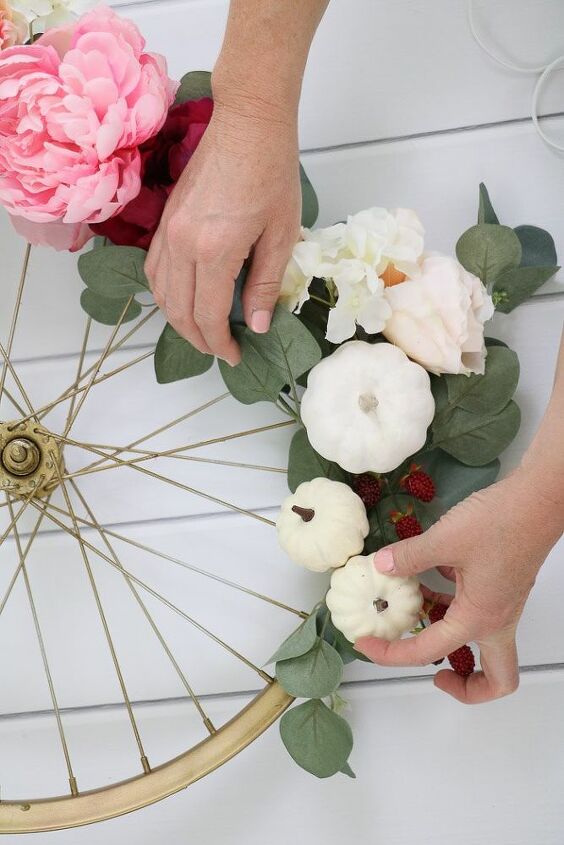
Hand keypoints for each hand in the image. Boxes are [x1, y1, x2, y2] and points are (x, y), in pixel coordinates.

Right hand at [145, 101, 300, 365]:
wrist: (248, 124)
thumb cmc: (273, 174)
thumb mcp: (281, 235)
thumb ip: (264, 284)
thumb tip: (255, 325)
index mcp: (214, 251)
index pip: (207, 315)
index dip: (220, 343)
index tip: (236, 355)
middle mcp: (182, 245)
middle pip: (178, 310)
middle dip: (198, 339)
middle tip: (220, 351)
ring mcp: (168, 231)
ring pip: (160, 292)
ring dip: (177, 319)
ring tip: (202, 331)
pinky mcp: (165, 221)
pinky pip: (154, 269)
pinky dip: (165, 293)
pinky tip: (183, 298)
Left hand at [355, 468, 562, 703]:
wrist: (537, 500)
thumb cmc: (501, 523)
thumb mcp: (445, 539)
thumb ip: (409, 556)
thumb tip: (380, 564)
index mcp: (478, 619)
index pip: (427, 652)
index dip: (390, 654)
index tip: (367, 645)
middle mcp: (496, 621)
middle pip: (493, 680)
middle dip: (464, 687)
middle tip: (433, 673)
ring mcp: (502, 605)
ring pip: (481, 644)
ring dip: (451, 641)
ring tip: (413, 618)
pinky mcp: (501, 588)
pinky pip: (475, 612)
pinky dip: (451, 607)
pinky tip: (429, 580)